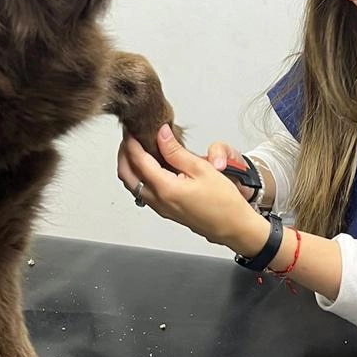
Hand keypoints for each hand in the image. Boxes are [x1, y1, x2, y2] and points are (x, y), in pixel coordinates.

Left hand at [118, 125, 268, 256]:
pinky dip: (138, 175)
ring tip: (136, 148)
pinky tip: (149, 165)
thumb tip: (161, 134)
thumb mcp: (202, 168)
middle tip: (129, 137)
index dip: (131, 142)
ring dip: (129, 165)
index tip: (131, 129)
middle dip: (123, 153)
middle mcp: (157, 200)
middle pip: (126, 175)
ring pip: (132, 184)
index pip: (138, 160)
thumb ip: (176, 151)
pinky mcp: (165, 210)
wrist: (233, 227)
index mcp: (165, 188)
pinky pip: (142, 191)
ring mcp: (159, 207)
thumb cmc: (223, 202)